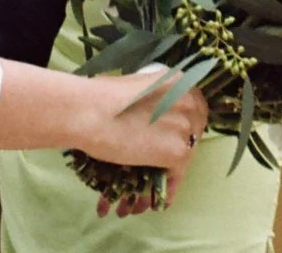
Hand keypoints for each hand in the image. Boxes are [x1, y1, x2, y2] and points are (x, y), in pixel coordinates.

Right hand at [78, 71, 206, 207]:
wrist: (86, 111)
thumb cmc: (97, 95)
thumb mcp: (132, 86)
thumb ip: (150, 99)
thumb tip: (149, 113)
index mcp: (178, 81)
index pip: (194, 107)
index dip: (185, 124)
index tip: (175, 136)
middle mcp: (189, 101)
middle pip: (194, 131)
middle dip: (181, 148)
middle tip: (162, 162)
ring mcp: (186, 127)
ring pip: (185, 157)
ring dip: (169, 172)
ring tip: (152, 186)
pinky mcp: (178, 152)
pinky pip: (176, 176)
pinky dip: (165, 190)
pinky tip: (155, 201)